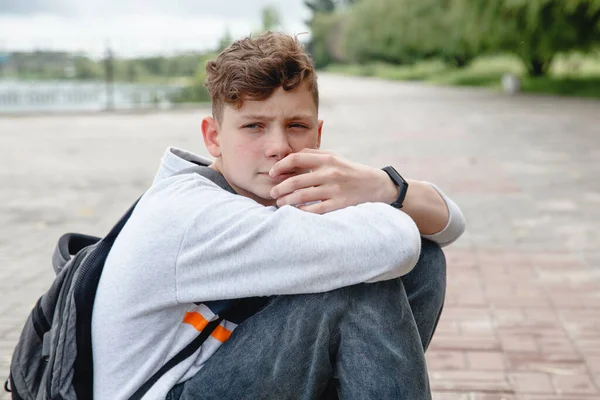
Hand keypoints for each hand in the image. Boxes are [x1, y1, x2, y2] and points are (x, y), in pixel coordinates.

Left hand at [269, 149, 398, 213]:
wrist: (374, 184)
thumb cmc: (348, 169)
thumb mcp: (333, 156)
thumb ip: (312, 154)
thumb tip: (289, 157)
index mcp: (327, 159)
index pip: (296, 158)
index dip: (280, 166)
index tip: (272, 173)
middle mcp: (329, 173)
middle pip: (296, 181)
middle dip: (280, 188)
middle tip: (272, 193)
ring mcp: (334, 190)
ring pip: (302, 197)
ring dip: (287, 201)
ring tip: (280, 203)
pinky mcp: (339, 204)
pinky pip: (315, 210)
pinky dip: (302, 211)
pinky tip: (294, 212)